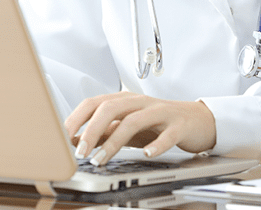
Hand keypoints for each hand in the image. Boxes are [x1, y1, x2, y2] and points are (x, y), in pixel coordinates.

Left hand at [65, 91, 215, 165]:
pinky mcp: (178, 125)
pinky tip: (147, 154)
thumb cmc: (159, 122)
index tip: (63, 135)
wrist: (197, 120)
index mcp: (124, 100)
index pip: (94, 102)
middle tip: (81, 152)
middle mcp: (139, 102)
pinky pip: (166, 134)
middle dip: (91, 130)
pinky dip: (156, 144)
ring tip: (101, 160)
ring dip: (114, 142)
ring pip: (133, 121)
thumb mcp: (127, 126)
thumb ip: (105, 132)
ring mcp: (159, 112)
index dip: (77, 118)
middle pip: (110, 108)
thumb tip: (76, 140)